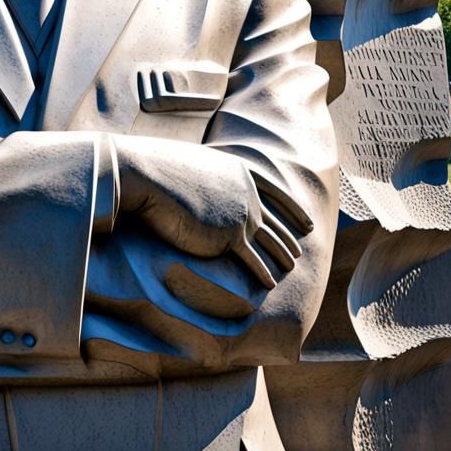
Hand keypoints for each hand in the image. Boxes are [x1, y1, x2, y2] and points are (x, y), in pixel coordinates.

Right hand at [114, 138, 312, 289]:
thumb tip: (201, 184)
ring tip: (291, 268)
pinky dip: (263, 275)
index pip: (275, 191)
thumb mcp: (190, 165)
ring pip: (270, 242)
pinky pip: (253, 261)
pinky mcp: (230, 237)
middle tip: (300, 250)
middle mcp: (247, 192)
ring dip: (283, 257)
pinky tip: (269, 285)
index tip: (304, 219)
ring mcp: (242, 215)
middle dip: (289, 236)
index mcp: (240, 171)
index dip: (291, 207)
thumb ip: (206, 177)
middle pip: (275, 219)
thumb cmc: (157, 169)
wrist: (146, 177)